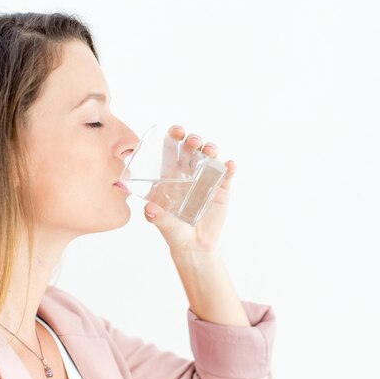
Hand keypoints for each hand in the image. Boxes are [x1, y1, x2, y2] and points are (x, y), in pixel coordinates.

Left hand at [143, 125, 235, 253]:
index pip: (172, 150)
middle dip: (193, 139)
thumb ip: (157, 217)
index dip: (173, 137)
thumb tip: (149, 209)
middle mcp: (190, 172)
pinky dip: (229, 167)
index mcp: (172, 175)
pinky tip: (230, 165)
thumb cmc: (174, 231)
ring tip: (210, 150)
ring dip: (211, 149)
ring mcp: (207, 179)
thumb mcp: (164, 225)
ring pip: (210, 157)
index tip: (175, 131)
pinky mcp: (222, 189)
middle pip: (192, 148)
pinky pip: (227, 174)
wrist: (195, 246)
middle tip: (193, 141)